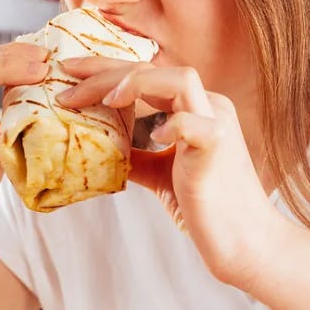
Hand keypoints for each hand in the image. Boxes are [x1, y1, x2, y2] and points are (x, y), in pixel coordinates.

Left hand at [57, 57, 282, 286]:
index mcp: (195, 107)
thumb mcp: (159, 174)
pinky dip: (173, 124)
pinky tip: (154, 137)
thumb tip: (95, 147)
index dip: (106, 69)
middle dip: (106, 70)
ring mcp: (217, 123)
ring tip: (106, 100)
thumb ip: (134, 155)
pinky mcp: (219, 147)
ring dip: (136, 83)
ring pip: (180, 79)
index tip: (70, 72)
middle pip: (155, 69)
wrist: (243, 241)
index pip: (147, 75)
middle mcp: (209, 106)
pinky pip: (195, 123)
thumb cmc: (204, 207)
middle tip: (67, 79)